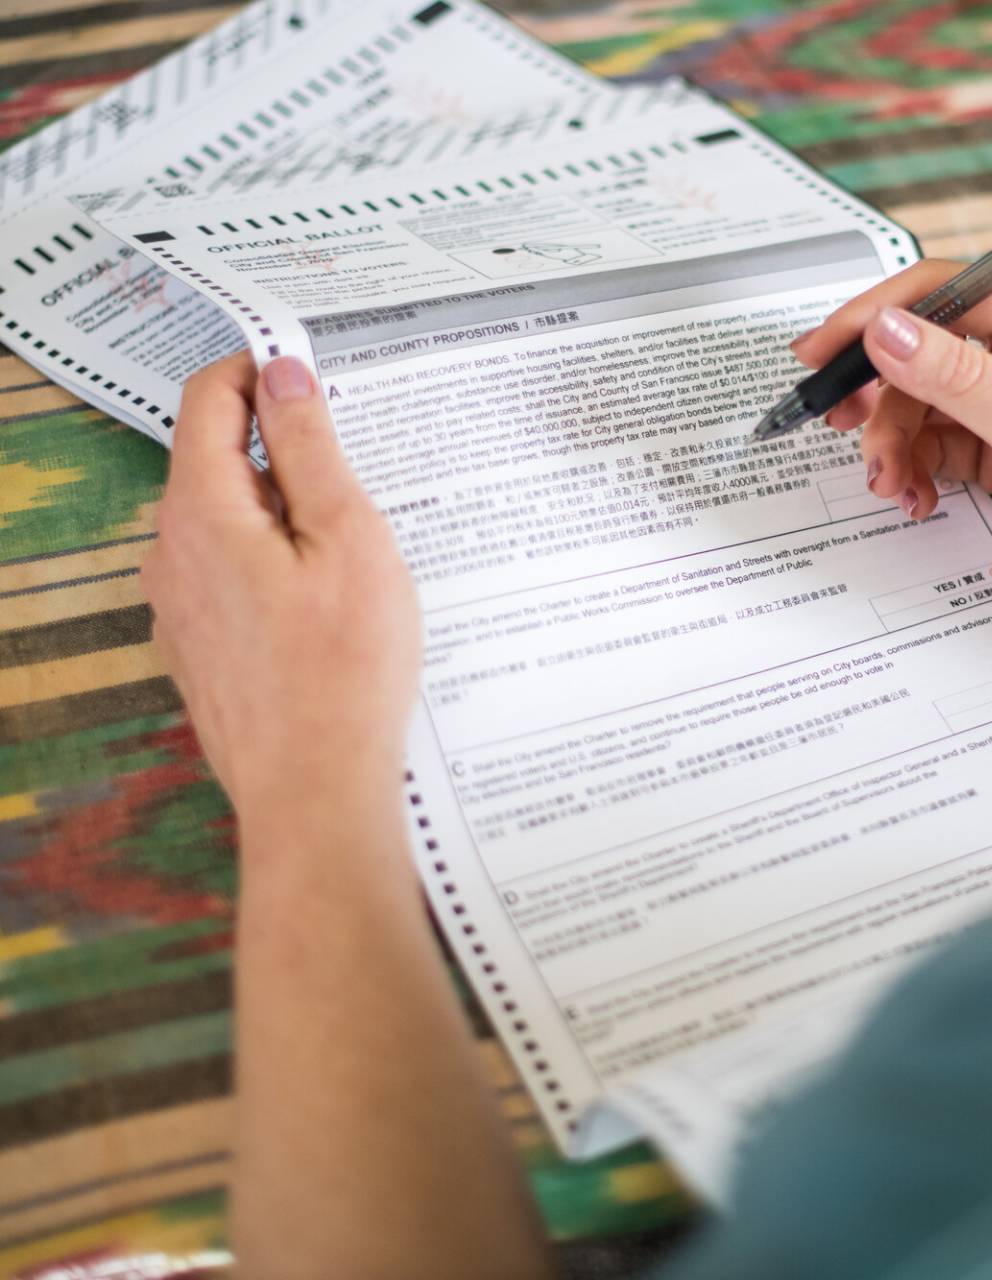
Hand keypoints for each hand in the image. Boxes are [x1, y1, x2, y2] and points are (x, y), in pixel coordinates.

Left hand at [142, 353, 419, 819]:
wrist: (316, 790)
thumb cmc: (343, 670)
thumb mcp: (348, 538)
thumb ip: (310, 449)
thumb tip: (283, 378)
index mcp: (202, 512)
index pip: (207, 401)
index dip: (254, 369)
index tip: (304, 366)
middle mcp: (170, 553)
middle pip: (218, 464)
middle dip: (282, 452)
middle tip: (360, 470)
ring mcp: (178, 608)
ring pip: (227, 527)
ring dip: (284, 518)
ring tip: (358, 554)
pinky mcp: (198, 651)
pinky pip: (232, 582)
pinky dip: (275, 571)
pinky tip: (331, 609)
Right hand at [793, 261, 991, 643]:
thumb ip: (967, 382)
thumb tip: (892, 333)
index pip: (945, 293)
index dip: (876, 318)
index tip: (823, 350)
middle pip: (924, 353)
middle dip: (880, 395)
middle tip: (846, 431)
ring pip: (926, 406)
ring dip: (896, 442)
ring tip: (893, 483)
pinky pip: (943, 448)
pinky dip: (919, 470)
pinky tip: (918, 497)